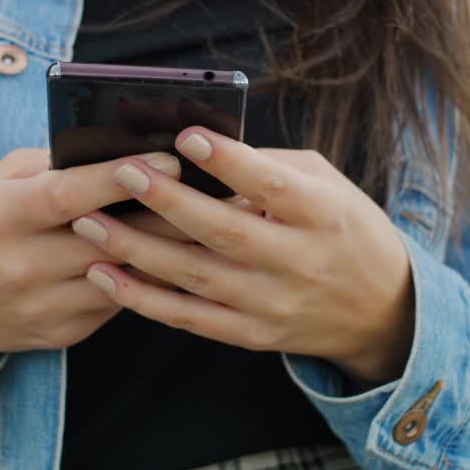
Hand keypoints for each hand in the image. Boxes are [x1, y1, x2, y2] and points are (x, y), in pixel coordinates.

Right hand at [0, 148, 183, 386]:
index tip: (172, 160)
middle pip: (109, 241)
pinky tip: (172, 262)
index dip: (123, 178)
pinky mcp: (58, 335)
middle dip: (165, 216)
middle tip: (214, 195)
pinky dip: (143, 281)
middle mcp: (22, 265)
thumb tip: (122, 148)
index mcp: (4, 215)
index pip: (70, 195)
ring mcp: (41, 307)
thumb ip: (54, 165)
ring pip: (122, 279)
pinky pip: (115, 306)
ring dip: (166, 253)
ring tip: (206, 227)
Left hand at [72, 128, 415, 386]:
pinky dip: (142, 299)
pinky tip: (104, 275)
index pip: (270, 185)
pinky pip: (188, 318)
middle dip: (166, 201)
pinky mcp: (252, 335)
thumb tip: (196, 145)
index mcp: (321, 214)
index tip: (184, 134)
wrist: (381, 310)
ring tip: (88, 223)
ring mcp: (272, 304)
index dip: (227, 161)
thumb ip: (268, 165)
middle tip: (119, 173)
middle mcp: (298, 262)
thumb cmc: (344, 228)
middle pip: (222, 232)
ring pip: (194, 277)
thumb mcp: (326, 185)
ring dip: (135, 250)